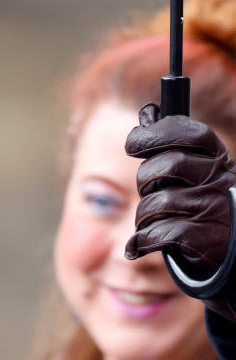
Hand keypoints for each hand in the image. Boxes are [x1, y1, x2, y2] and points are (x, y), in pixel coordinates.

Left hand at [125, 105, 235, 320]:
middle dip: (145, 180)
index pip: (188, 133)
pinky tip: (137, 247)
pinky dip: (141, 242)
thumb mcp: (190, 168)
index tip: (133, 143)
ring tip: (149, 223)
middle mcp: (217, 179)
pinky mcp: (203, 239)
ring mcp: (212, 208)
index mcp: (214, 157)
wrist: (229, 248)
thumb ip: (168, 141)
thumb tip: (148, 111)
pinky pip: (159, 234)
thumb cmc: (201, 201)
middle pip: (167, 166)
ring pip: (157, 203)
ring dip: (143, 217)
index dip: (157, 134)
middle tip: (148, 190)